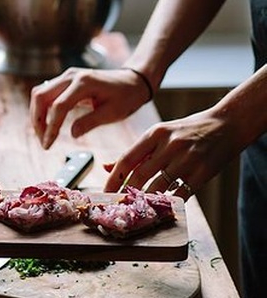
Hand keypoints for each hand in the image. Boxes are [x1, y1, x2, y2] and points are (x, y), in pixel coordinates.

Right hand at [30, 67, 152, 148]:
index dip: (51, 126)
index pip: (58, 106)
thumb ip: (90, 122)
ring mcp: (66, 76)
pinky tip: (47, 123)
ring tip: (43, 134)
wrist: (132, 81)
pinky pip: (45, 93)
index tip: (48, 144)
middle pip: (40, 96)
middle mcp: (71, 76)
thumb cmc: (126, 96)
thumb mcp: (113, 113)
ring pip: (39, 93)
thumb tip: (72, 134)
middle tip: (43, 140)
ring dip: (37, 114)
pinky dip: (42, 109)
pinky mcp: (65, 80)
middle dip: (37, 120)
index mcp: (84, 83)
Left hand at [103, 109, 238, 199]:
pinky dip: (170, 202)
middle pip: (139, 176)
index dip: (113, 179)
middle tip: (119, 205)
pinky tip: (165, 205)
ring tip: (139, 207)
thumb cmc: (187, 130)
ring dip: (147, 200)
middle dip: (126, 193)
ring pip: (158, 187)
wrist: (227, 124)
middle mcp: (170, 145)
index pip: (126, 159)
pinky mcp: (203, 172)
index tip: (105, 193)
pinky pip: (180, 194)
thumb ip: (136, 152)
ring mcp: (187, 158)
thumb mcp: (160, 134)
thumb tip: (107, 167)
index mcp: (155, 133)